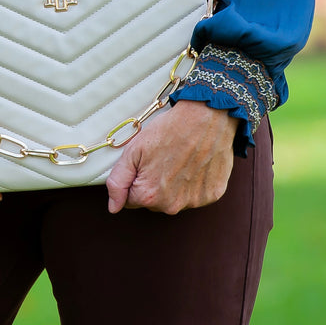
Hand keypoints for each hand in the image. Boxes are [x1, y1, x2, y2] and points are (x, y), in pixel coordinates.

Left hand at [106, 100, 238, 214]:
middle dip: (153, 183)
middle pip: (153, 201)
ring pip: (174, 199)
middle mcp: (172, 206)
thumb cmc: (169, 130)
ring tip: (180, 158)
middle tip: (162, 157)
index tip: (145, 162)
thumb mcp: (133, 150)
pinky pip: (195, 195)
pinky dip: (193, 182)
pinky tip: (194, 163)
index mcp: (149, 196)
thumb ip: (118, 181)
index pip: (131, 200)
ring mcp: (194, 202)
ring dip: (174, 184)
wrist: (206, 117)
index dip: (135, 179)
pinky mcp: (212, 195)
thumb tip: (113, 208)